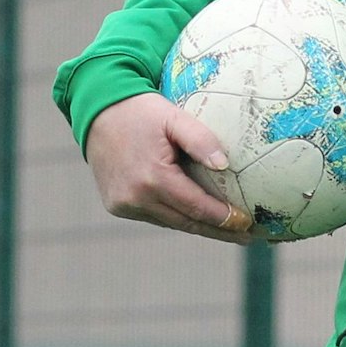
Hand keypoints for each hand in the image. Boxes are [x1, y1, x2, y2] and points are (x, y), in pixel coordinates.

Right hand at [86, 92, 254, 244]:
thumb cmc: (141, 110)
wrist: (98, 111)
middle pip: (187, 223)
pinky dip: (175, 216)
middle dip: (219, 231)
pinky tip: (196, 216)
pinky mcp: (117, 206)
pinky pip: (154, 216)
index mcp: (153, 178)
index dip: (224, 218)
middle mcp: (136, 198)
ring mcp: (124, 205)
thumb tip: (224, 164)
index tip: (248, 224)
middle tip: (247, 236)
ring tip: (227, 229)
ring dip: (198, 226)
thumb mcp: (173, 116)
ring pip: (170, 222)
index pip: (197, 207)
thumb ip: (200, 138)